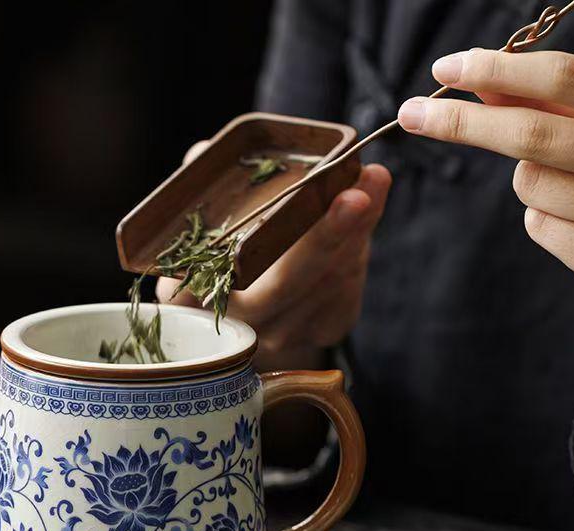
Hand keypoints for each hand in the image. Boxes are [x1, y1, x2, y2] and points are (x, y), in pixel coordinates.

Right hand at [156, 143, 390, 369]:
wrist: (265, 317)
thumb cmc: (233, 260)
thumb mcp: (212, 230)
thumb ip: (209, 194)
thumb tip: (201, 153)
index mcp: (200, 304)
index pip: (200, 294)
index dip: (223, 272)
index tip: (244, 233)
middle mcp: (245, 325)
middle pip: (285, 287)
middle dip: (324, 238)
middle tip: (354, 197)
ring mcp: (287, 334)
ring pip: (327, 280)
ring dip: (355, 228)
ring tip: (373, 179)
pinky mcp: (324, 330)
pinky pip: (347, 285)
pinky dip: (359, 239)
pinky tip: (369, 206)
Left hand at [398, 49, 573, 298]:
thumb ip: (557, 103)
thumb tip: (483, 81)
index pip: (567, 80)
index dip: (499, 71)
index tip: (445, 68)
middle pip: (533, 136)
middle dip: (463, 122)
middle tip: (412, 111)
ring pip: (530, 184)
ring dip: (529, 176)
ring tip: (572, 178)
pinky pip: (541, 227)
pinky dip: (544, 216)